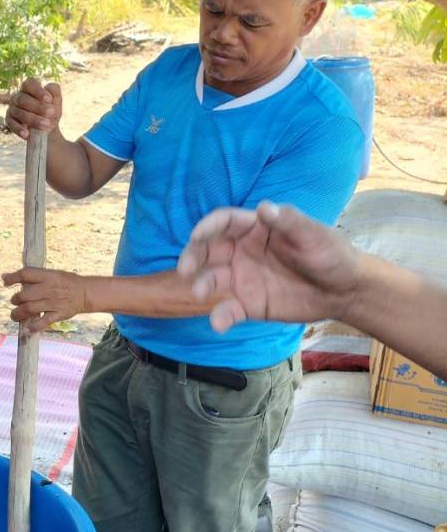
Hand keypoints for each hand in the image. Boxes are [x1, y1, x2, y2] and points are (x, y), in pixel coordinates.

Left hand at [2, 267, 89, 333]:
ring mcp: (53, 303)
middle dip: (15, 299)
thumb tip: (5, 277)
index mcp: (47, 276)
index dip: (12, 278)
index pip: (25, 274)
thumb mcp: (51, 273)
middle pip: (24, 295)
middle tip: (15, 301)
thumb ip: (32, 276)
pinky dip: (33, 327)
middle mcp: (49, 289)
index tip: (5, 281)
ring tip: (15, 315)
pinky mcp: (58, 314)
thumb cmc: (64, 282)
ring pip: (30, 309)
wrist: (85, 292)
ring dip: (18, 314)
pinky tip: (26, 330)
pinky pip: (43, 322)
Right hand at [4, 79, 61, 141]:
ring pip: (18, 112)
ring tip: (46, 125)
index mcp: (29, 88)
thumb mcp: (56, 102)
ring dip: (33, 119)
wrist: (47, 129)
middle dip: (37, 106)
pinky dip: (19, 129)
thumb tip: (48, 86)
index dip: (38, 91)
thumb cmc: (50, 112)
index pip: (29, 84)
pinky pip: (11, 124)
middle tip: (51, 113)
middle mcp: (18, 96)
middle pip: (23, 99)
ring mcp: (12, 108)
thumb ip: (55, 92)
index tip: (49, 99)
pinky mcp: (9, 120)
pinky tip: (27, 134)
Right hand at [177, 202, 361, 332]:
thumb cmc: (331, 254)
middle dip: (193, 256)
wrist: (346, 291)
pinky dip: (220, 315)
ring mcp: (243, 278)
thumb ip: (289, 221)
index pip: (224, 223)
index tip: (196, 235)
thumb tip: (263, 208)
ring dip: (201, 284)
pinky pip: (228, 309)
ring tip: (198, 293)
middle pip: (208, 250)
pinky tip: (219, 323)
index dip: (207, 226)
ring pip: (212, 279)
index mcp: (255, 229)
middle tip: (185, 268)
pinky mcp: (249, 304)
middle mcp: (242, 252)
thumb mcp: (313, 235)